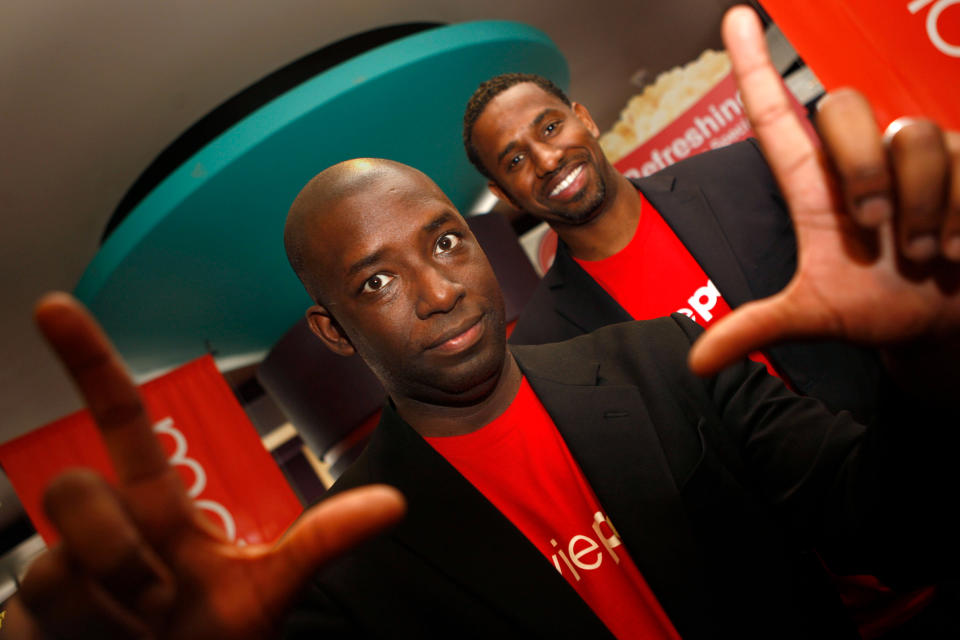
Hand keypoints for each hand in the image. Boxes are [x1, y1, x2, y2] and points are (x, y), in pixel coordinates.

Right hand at [13, 293, 404, 638]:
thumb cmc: (213, 637)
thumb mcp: (269, 590)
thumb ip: (319, 545)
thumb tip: (392, 504)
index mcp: (158, 505)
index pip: (121, 422)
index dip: (90, 362)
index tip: (57, 308)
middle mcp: (102, 529)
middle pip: (71, 491)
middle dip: (116, 551)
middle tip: (161, 600)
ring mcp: (57, 575)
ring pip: (57, 566)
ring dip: (112, 613)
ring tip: (142, 634)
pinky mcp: (25, 619)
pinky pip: (39, 614)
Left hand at [689, 6, 959, 383]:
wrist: (946, 321)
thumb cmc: (878, 308)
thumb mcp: (816, 317)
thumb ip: (757, 328)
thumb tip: (697, 362)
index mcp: (814, 187)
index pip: (777, 116)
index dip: (754, 66)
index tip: (735, 17)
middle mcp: (863, 158)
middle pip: (846, 107)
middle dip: (863, 169)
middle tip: (875, 228)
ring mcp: (920, 155)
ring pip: (916, 136)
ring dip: (920, 206)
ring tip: (924, 252)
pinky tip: (959, 247)